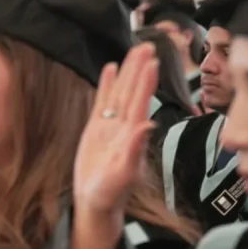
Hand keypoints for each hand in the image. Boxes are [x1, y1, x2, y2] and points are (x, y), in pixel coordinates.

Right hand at [73, 43, 158, 219]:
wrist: (95, 203)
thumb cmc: (109, 194)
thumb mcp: (122, 175)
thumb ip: (134, 150)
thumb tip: (147, 126)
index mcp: (131, 135)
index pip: (139, 103)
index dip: (146, 82)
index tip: (152, 61)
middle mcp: (123, 127)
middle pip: (132, 92)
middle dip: (140, 69)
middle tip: (148, 45)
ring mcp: (110, 127)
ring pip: (119, 93)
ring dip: (127, 72)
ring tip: (134, 50)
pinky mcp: (96, 129)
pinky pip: (102, 102)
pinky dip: (106, 85)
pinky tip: (110, 68)